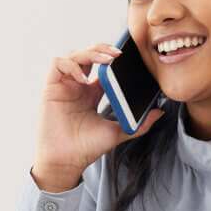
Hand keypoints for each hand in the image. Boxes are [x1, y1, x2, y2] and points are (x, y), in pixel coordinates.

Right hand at [31, 42, 165, 191]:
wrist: (67, 161)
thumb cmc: (87, 147)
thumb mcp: (118, 132)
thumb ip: (139, 124)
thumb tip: (159, 113)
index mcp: (92, 93)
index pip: (102, 66)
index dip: (112, 57)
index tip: (128, 57)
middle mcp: (78, 86)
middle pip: (88, 55)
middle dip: (102, 49)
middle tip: (118, 54)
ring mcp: (64, 85)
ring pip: (74, 55)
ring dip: (90, 53)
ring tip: (106, 60)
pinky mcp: (51, 87)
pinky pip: (59, 64)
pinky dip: (72, 65)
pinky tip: (84, 78)